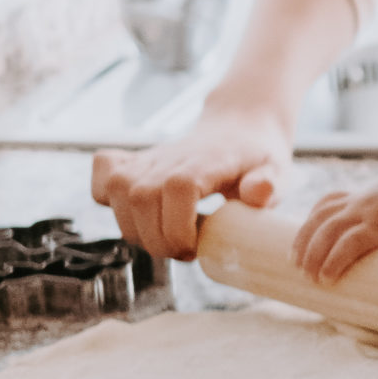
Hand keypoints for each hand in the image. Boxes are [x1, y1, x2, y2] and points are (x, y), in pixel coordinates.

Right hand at [93, 105, 292, 263]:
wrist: (237, 129)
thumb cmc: (257, 157)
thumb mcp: (277, 171)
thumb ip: (269, 184)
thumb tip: (257, 193)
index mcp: (204, 161)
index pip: (177, 190)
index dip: (180, 228)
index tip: (195, 248)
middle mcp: (167, 158)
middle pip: (141, 202)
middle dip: (160, 241)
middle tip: (185, 250)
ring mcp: (145, 161)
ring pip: (117, 199)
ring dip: (138, 232)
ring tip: (166, 237)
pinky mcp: (129, 164)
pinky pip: (100, 182)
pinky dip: (106, 201)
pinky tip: (135, 214)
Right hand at [293, 172, 377, 282]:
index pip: (351, 241)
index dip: (335, 261)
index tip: (326, 282)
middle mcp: (363, 210)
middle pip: (329, 230)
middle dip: (314, 255)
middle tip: (308, 279)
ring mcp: (353, 200)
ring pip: (319, 216)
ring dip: (303, 239)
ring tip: (295, 263)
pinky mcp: (348, 195)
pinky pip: (323, 204)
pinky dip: (310, 220)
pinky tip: (302, 237)